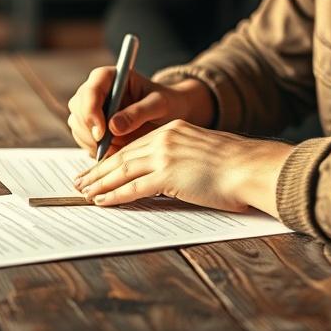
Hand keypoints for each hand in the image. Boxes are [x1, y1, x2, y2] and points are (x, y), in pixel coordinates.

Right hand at [66, 67, 213, 158]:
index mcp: (110, 76)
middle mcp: (96, 89)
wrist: (170, 113)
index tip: (102, 132)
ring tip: (118, 147)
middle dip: (90, 129)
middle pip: (78, 107)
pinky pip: (83, 138)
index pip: (91, 89)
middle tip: (109, 145)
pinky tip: (114, 150)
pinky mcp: (91, 125)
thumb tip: (113, 127)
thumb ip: (139, 112)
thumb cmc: (167, 102)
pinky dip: (94, 149)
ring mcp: (91, 107)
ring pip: (77, 124)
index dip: (91, 110)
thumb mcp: (159, 104)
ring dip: (92, 141)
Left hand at [73, 120, 292, 216]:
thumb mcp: (204, 152)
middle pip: (123, 155)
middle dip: (98, 169)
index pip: (135, 145)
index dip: (114, 158)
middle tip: (80, 180)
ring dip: (99, 182)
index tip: (98, 167)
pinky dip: (114, 195)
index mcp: (173, 130)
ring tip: (83, 192)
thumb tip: (171, 175)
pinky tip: (101, 200)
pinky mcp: (168, 175)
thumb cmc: (236, 166)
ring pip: (122, 170)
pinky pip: (133, 187)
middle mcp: (165, 138)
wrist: (250, 167)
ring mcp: (165, 155)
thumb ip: (182, 158)